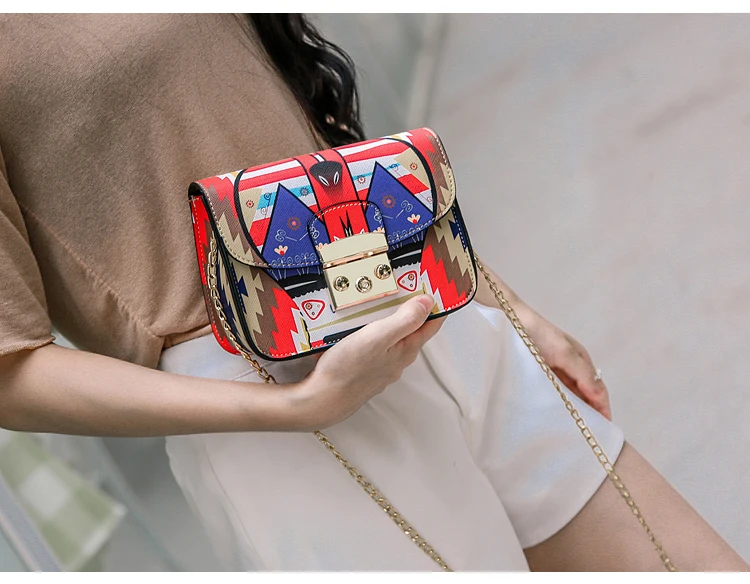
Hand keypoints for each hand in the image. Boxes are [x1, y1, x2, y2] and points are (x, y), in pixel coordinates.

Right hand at [286, 295, 443, 429]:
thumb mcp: (378, 337)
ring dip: (391, 319)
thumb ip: (405, 320)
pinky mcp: (365, 366)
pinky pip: (375, 343)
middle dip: (414, 308)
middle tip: (410, 285)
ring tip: (384, 300)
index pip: (432, 323)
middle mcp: (398, 358)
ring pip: (393, 336)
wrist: (322, 398)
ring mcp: (382, 364)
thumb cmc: (348, 369)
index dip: (438, 304)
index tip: (438, 286)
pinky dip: (373, 329)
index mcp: (406, 349)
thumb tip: (428, 302)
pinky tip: (360, 323)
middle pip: (413, 329)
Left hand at [512, 301, 612, 420]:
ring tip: (573, 432)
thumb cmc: (538, 334)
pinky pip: (553, 394)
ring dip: (573, 411)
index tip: (605, 431)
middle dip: (590, 414)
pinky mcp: (539, 375)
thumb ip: (583, 374)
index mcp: (581, 360)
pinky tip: (555, 417)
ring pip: (570, 397)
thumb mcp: (564, 353)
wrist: (509, 320)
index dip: (603, 409)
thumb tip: (600, 397)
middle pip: (585, 395)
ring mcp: (554, 372)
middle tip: (589, 437)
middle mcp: (570, 367)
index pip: (597, 390)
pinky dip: (557, 405)